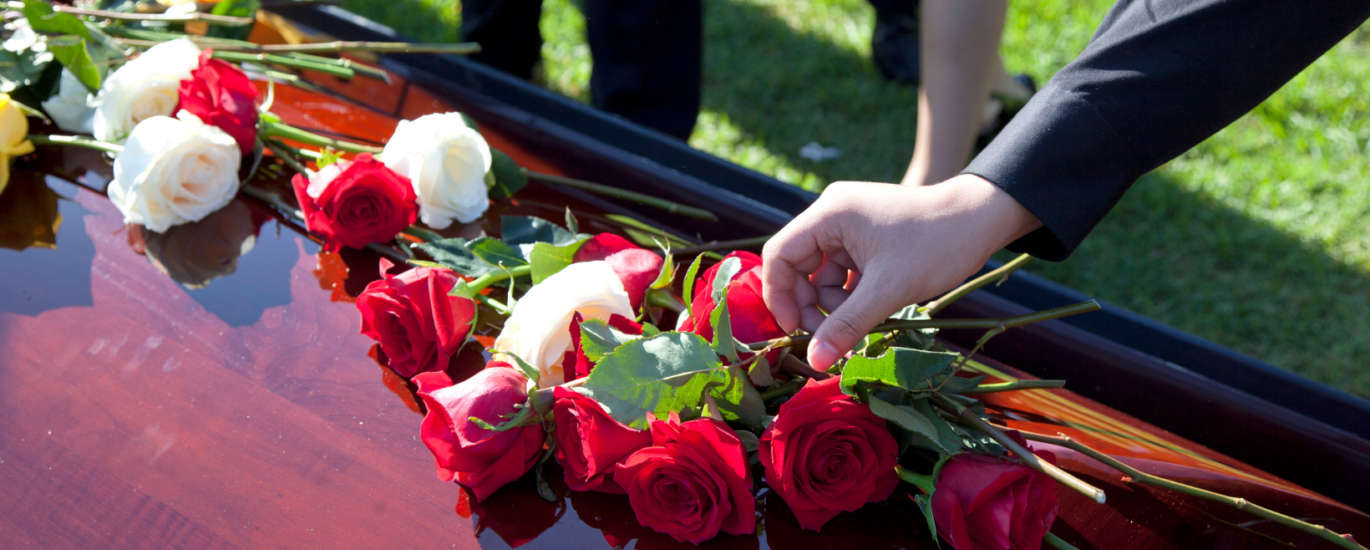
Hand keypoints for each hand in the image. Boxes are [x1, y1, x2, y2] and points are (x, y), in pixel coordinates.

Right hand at [761, 174, 1041, 369]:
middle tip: (829, 338)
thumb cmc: (937, 245)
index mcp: (829, 213)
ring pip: (822, 273)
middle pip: (797, 266)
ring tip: (861, 323)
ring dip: (834, 303)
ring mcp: (850, 224)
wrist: (983, 218)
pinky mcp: (866, 235)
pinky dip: (851, 294)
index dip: (780, 296)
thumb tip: (814, 362)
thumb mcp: (888, 290)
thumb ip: (847, 325)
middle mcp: (833, 213)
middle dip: (810, 304)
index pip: (779, 254)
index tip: (796, 330)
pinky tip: (872, 310)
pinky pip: (843, 270)